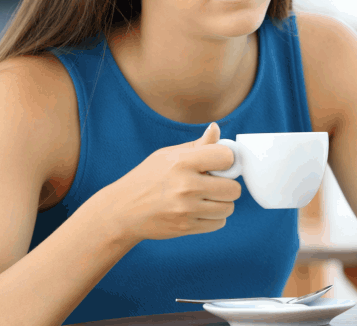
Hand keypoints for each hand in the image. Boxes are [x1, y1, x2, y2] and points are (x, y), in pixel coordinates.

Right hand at [98, 122, 241, 241]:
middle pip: (233, 188)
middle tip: (215, 183)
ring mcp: (186, 209)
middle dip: (228, 185)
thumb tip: (216, 128)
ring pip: (228, 207)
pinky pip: (219, 223)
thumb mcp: (168, 155)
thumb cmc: (147, 178)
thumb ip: (197, 145)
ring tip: (208, 197)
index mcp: (182, 162)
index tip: (219, 163)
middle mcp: (186, 186)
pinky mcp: (186, 227)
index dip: (227, 160)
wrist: (122, 210)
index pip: (227, 157)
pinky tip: (201, 210)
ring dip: (222, 203)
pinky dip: (214, 218)